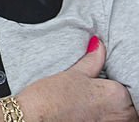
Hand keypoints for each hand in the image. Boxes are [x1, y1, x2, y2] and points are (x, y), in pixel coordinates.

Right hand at [17, 37, 136, 121]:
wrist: (33, 119)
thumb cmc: (51, 98)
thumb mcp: (72, 74)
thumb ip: (91, 60)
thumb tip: (97, 44)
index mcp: (118, 95)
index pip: (124, 89)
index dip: (109, 87)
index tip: (95, 88)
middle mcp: (122, 115)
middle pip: (126, 107)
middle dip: (111, 102)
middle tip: (88, 98)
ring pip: (118, 117)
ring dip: (107, 113)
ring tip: (84, 107)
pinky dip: (100, 120)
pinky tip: (83, 116)